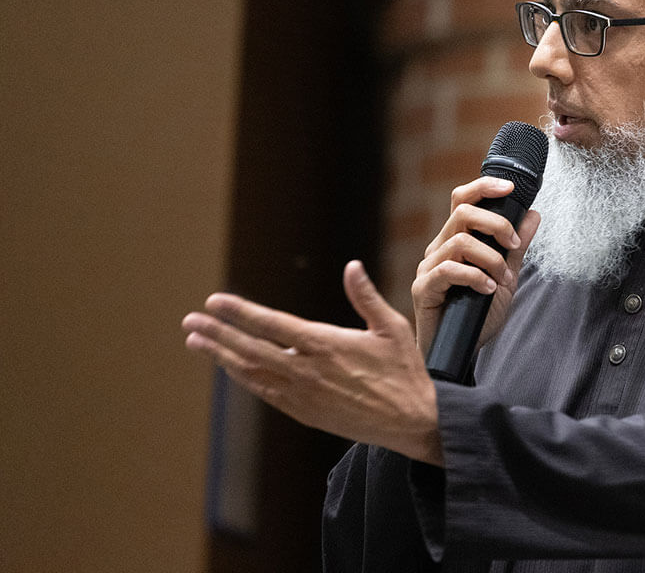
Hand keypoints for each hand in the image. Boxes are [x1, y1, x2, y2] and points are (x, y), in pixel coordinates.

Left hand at [183, 260, 442, 464]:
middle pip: (250, 350)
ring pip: (251, 373)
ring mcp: (302, 395)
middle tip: (190, 322)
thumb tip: (352, 266)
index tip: (214, 302)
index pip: (271, 325)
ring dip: (222, 356)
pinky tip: (230, 366)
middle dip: (217, 335)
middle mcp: (307, 371)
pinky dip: (242, 377)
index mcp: (327, 345)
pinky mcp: (304, 412)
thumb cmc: (404, 371)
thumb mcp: (391, 328)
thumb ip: (366, 297)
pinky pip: (264, 392)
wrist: (410, 421)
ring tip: (196, 341)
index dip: (240, 312)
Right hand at [412, 176, 540, 353]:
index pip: (463, 200)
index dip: (484, 187)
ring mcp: (428, 267)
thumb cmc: (478, 315)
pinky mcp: (423, 288)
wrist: (462, 351)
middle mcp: (440, 248)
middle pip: (462, 212)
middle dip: (496, 224)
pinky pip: (448, 270)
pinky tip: (487, 290)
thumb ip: (516, 247)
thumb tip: (533, 214)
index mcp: (456, 240)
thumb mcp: (506, 277)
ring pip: (460, 242)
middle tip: (514, 245)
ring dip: (491, 259)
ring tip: (502, 280)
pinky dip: (474, 277)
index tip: (511, 188)